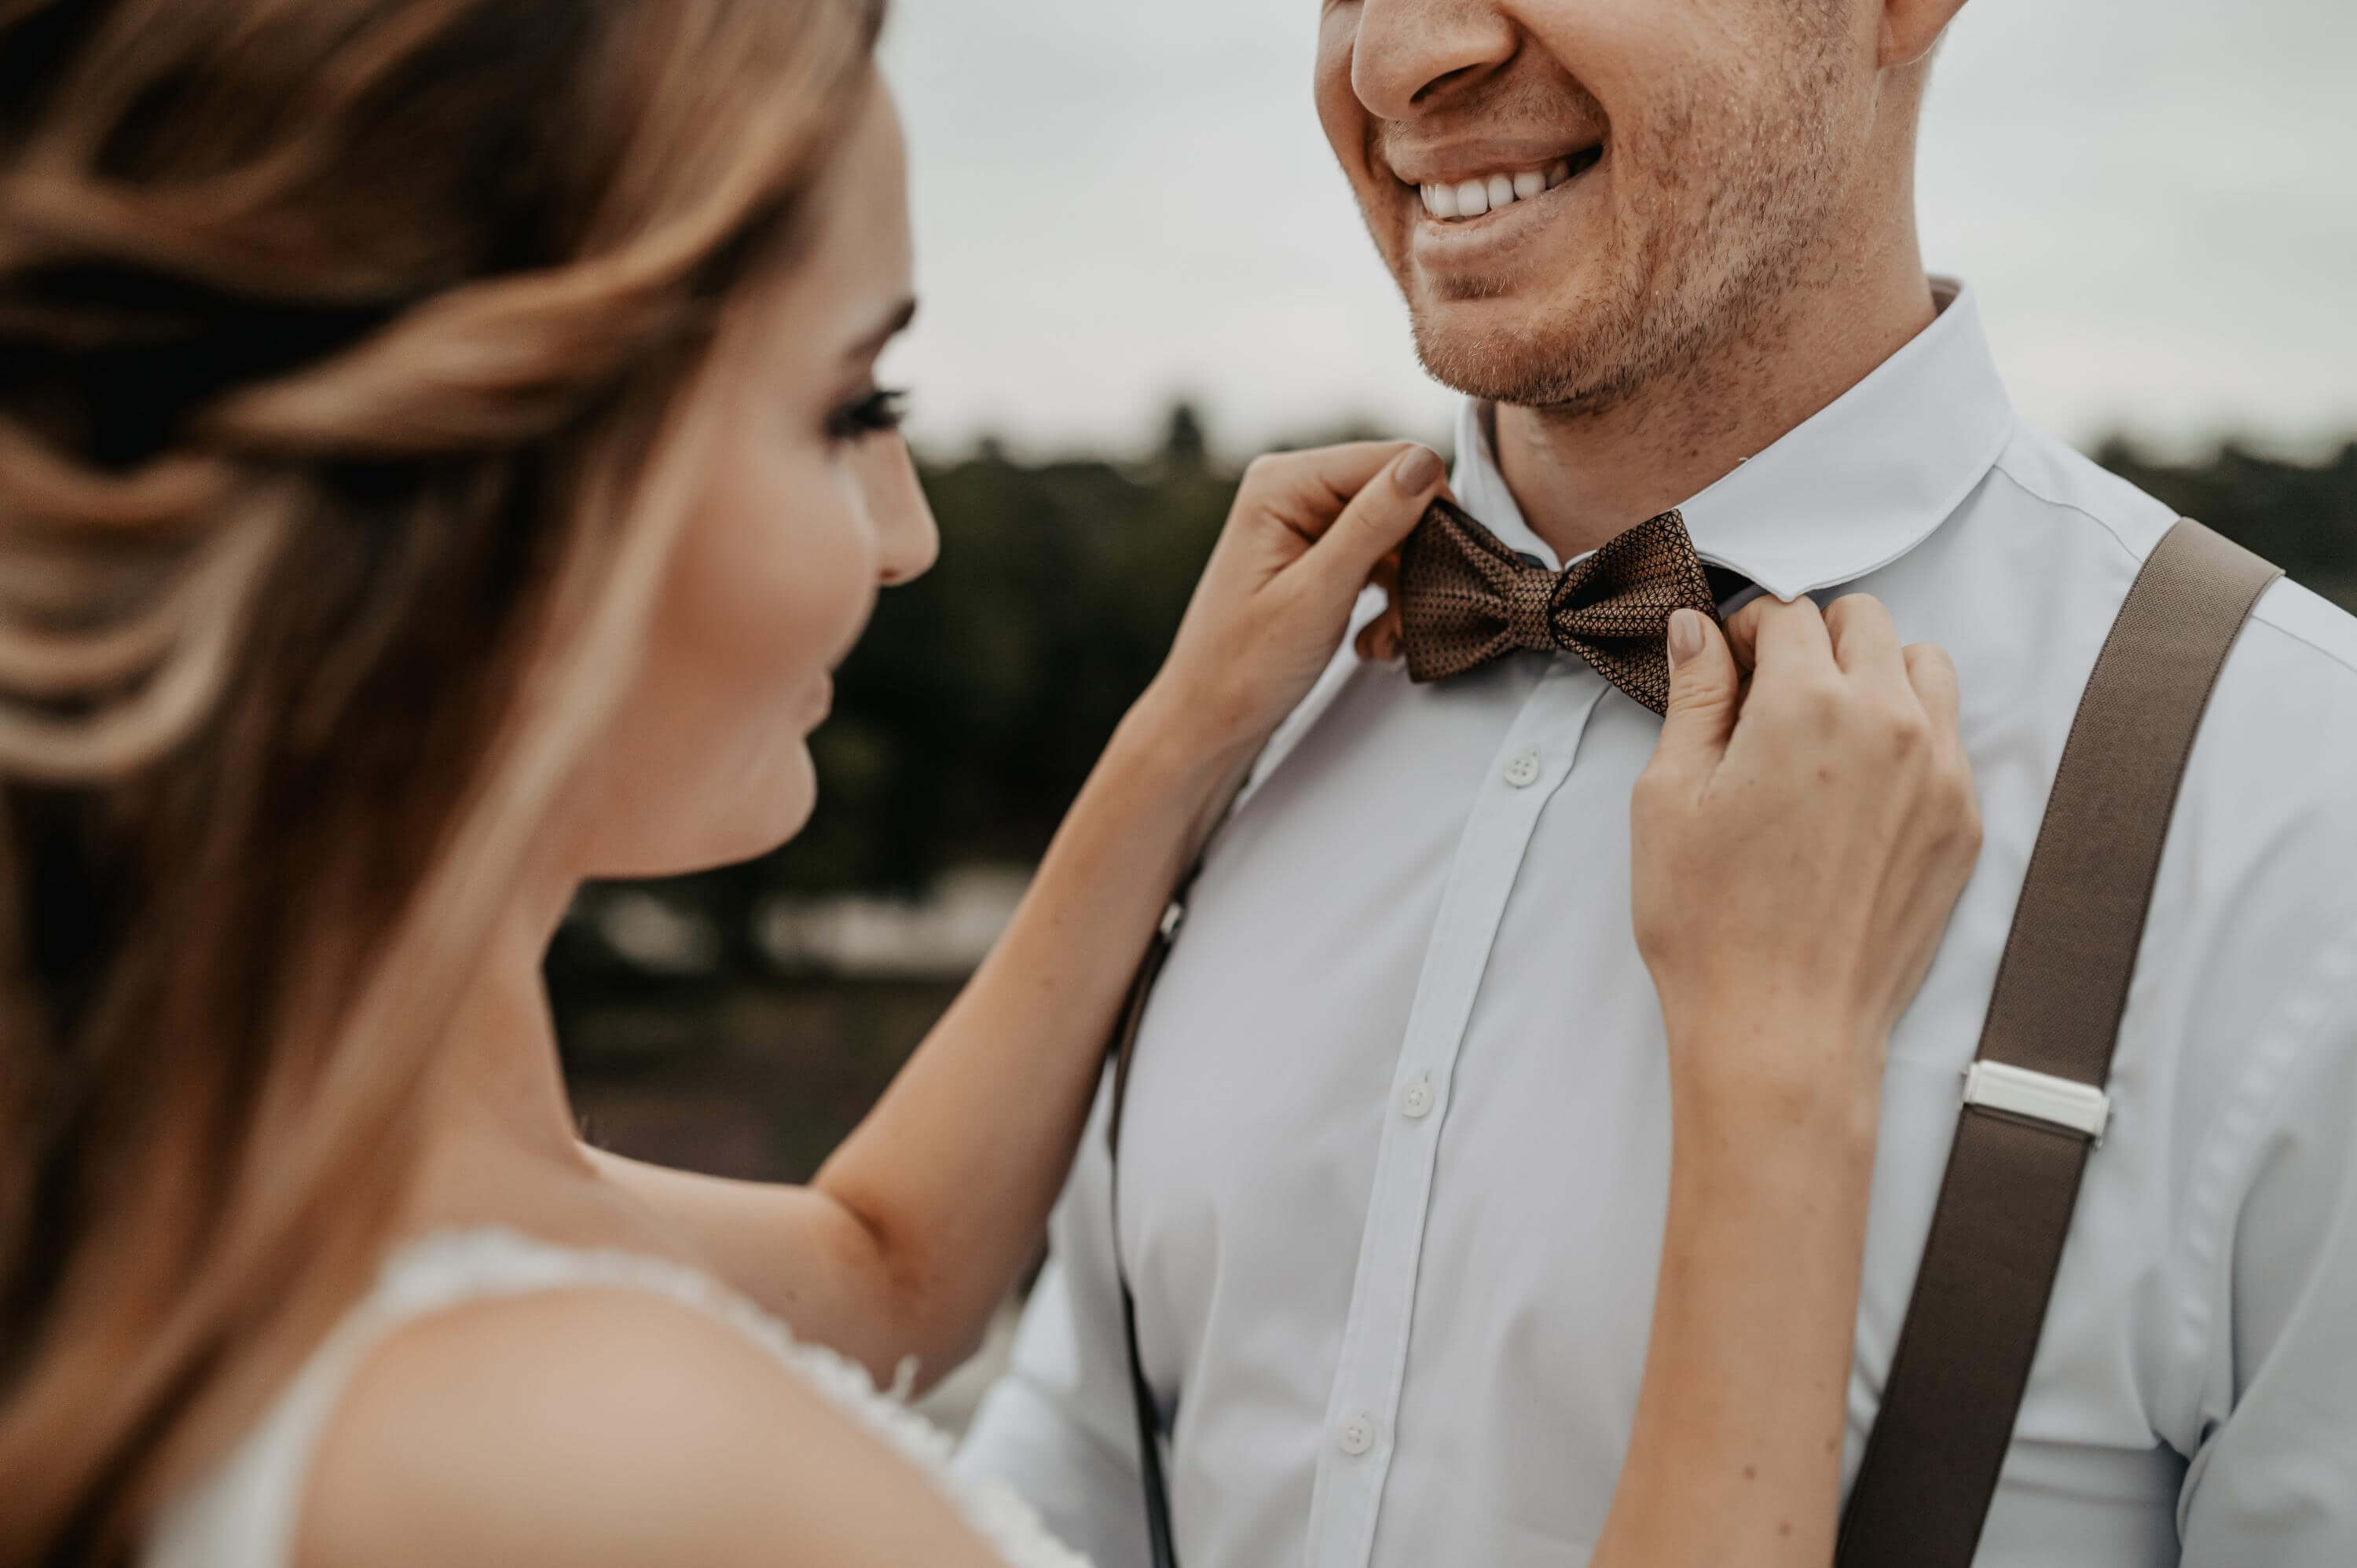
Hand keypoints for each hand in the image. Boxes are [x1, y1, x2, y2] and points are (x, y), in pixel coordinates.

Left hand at [1133, 441, 1447, 766]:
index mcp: (1283, 482)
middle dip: (1417, 560)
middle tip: (1407, 622)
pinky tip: (1375, 641)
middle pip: (1399, 497)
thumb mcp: (1316, 594)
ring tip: (1386, 641)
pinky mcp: (1318, 553)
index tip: (1441, 573)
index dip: (1432, 511)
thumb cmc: (1244, 666)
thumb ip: (1371, 525)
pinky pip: (1381, 559)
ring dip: (1407, 590)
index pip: (1393, 461)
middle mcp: (1293, 488)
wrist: (1210, 718)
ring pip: (1398, 534)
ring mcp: (1306, 521)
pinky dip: (1391, 600)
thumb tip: (1426, 464)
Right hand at [1630, 595, 1980, 1132]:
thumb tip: (1696, 631)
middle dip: (1814, 639)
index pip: (1789, 613)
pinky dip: (1908, 735)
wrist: (1782, 1027)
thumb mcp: (1668, 797)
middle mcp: (1889, 722)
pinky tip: (1856, 789)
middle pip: (1866, 622)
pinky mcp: (1961, 823)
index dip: (1746, 630)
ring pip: (1925, 667)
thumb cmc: (1710, 923)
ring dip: (1875, 673)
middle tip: (1770, 692)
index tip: (1726, 663)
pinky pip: (1949, 739)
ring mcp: (1939, 772)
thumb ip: (1694, 697)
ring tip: (1825, 730)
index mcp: (1807, 704)